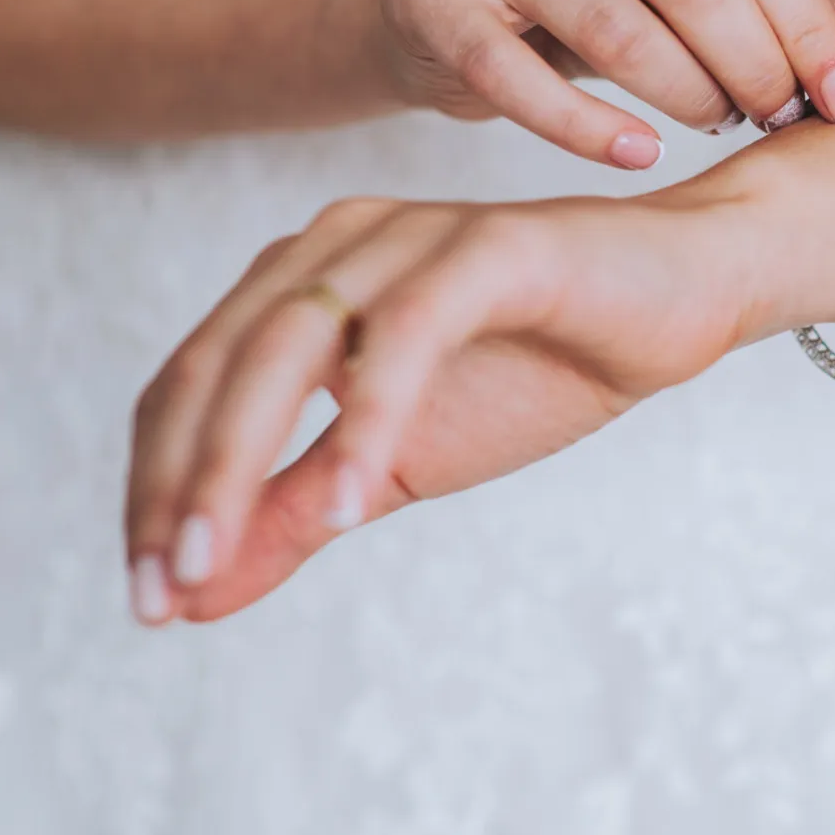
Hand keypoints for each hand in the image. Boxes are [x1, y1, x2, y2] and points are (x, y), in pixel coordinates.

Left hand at [123, 191, 759, 624]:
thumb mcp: (404, 463)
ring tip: (219, 560)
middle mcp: (337, 244)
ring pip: (289, 343)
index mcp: (302, 284)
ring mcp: (411, 237)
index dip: (155, 489)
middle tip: (165, 590)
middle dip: (180, 486)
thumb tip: (191, 597)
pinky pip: (409, 332)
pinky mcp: (491, 246)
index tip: (148, 595)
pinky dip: (371, 415)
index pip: (188, 387)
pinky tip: (355, 499)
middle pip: (217, 365)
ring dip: (242, 458)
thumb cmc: (545, 366)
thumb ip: (299, 513)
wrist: (686, 298)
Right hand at [376, 0, 834, 167]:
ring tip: (718, 124)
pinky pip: (518, 75)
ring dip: (685, 92)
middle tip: (780, 116)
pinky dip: (589, 128)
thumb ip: (809, 14)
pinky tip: (642, 153)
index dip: (812, 21)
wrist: (445, 3)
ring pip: (611, 22)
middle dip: (754, 58)